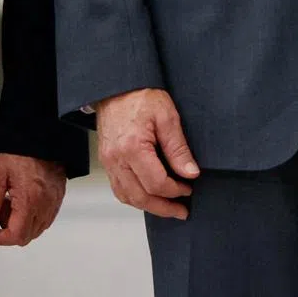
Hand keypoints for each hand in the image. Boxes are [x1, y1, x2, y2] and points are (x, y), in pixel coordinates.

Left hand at [0, 154, 65, 246]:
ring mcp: (55, 198)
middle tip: (0, 211)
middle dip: (10, 231)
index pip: (17, 235)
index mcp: (29, 200)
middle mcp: (46, 203)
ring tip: (12, 203)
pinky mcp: (60, 192)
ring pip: (39, 227)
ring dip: (23, 223)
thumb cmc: (17, 149)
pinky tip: (26, 199)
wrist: (41, 132)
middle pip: (29, 235)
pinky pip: (48, 215)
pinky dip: (35, 215)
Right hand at [96, 88, 198, 219]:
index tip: (189, 188)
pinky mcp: (107, 162)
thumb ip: (178, 147)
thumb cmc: (141, 96)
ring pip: (128, 197)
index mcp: (132, 148)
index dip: (175, 190)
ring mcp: (109, 163)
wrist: (116, 87)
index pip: (156, 182)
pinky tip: (148, 196)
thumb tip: (191, 173)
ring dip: (149, 206)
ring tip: (168, 208)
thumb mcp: (167, 116)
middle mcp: (117, 160)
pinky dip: (134, 198)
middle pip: (140, 197)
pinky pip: (119, 189)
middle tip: (181, 211)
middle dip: (163, 207)